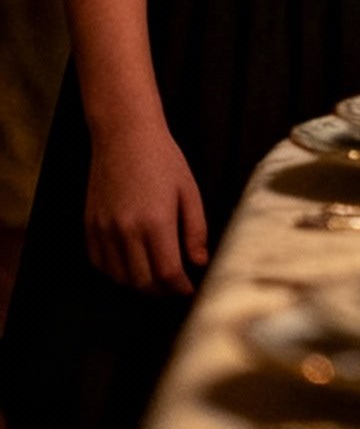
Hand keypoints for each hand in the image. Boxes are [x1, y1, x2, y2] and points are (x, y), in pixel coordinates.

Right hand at [85, 120, 207, 292]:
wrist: (124, 137)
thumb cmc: (164, 160)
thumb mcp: (189, 190)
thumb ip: (195, 229)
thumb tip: (199, 262)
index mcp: (156, 222)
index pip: (167, 272)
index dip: (180, 288)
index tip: (190, 290)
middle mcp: (126, 232)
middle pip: (142, 282)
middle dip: (161, 291)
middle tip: (176, 287)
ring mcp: (104, 231)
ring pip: (120, 278)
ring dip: (139, 284)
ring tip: (157, 278)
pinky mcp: (89, 228)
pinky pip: (100, 264)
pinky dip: (116, 272)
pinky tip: (131, 265)